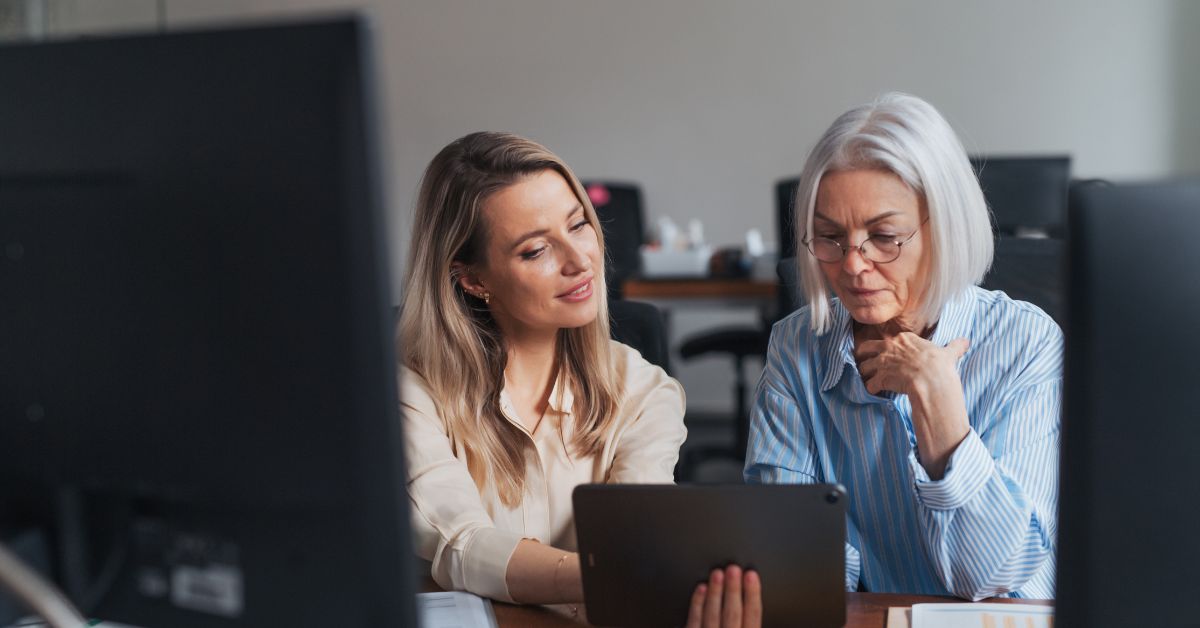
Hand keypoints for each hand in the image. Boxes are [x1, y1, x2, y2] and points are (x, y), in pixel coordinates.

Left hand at [685, 565, 761, 627]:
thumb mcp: (746, 627)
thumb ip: (749, 619)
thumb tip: (753, 595)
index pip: (753, 615)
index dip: (753, 594)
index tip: (751, 575)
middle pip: (732, 614)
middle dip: (733, 590)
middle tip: (733, 569)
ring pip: (712, 616)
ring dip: (715, 593)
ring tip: (717, 574)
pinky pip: (694, 621)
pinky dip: (697, 605)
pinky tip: (701, 589)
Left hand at [856, 333, 970, 478]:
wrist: (931, 379)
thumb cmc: (940, 365)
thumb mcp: (948, 353)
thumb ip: (954, 347)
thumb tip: (965, 341)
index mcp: (904, 339)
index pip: (888, 339)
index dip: (885, 347)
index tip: (885, 352)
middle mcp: (890, 347)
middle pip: (867, 348)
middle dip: (864, 355)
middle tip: (864, 361)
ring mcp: (883, 362)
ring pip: (864, 366)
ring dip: (865, 373)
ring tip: (868, 379)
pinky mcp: (880, 378)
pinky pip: (869, 384)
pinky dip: (871, 388)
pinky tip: (874, 392)